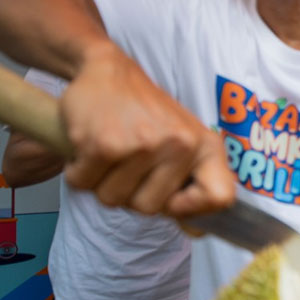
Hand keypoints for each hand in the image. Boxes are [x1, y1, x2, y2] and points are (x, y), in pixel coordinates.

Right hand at [60, 45, 234, 216]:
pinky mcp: (104, 143)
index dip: (193, 210)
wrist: (107, 69)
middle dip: (130, 194)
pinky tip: (90, 145)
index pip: (220, 197)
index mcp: (205, 146)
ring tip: (111, 150)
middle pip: (148, 210)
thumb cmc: (146, 113)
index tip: (171, 201)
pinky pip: (84, 184)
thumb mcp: (184, 141)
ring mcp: (142, 144)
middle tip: (128, 162)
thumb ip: (193, 184)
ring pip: (113, 200)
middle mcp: (179, 144)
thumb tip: (198, 230)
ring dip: (102, 181)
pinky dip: (79, 171)